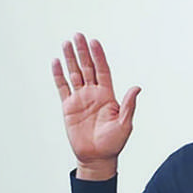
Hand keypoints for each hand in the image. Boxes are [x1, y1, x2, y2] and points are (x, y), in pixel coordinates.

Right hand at [51, 33, 140, 180]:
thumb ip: (128, 105)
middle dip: (83, 52)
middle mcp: (94, 94)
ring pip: (74, 74)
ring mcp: (80, 99)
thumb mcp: (124, 124)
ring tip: (66, 43)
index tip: (94, 42)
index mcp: (108, 96)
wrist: (97, 157)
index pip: (103, 70)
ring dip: (70, 59)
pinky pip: (62, 87)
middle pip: (87, 68)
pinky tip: (56, 62)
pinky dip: (59, 75)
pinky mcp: (68, 107)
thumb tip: (137, 88)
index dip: (99, 56)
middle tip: (78, 35)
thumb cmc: (114, 142)